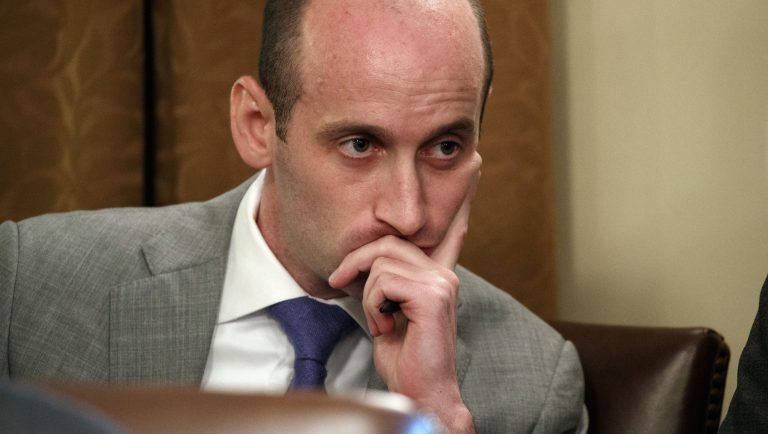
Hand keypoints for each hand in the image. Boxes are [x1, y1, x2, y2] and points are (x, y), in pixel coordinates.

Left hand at [328, 173, 478, 432]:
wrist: (420, 390)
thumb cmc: (404, 355)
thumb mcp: (388, 310)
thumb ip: (387, 282)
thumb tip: (367, 263)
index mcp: (438, 274)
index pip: (451, 230)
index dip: (461, 199)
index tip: (476, 166)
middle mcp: (445, 273)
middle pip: (387, 243)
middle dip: (356, 263)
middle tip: (342, 283)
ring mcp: (442, 283)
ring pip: (380, 262)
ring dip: (367, 295)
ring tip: (381, 319)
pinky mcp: (433, 295)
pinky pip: (382, 281)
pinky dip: (373, 305)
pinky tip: (388, 325)